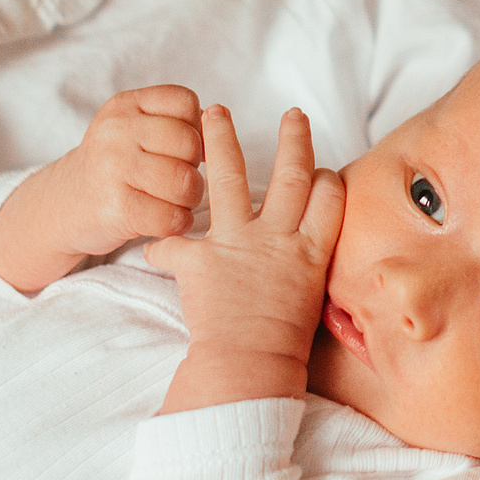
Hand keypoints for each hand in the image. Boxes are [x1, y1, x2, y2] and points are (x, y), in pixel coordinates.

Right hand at [0, 85, 206, 294]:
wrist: (64, 204)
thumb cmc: (114, 165)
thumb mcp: (132, 128)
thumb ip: (172, 121)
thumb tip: (219, 127)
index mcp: (125, 105)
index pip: (187, 102)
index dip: (196, 128)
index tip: (179, 148)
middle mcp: (116, 131)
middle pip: (190, 143)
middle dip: (194, 166)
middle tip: (177, 178)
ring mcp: (113, 169)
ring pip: (185, 182)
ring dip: (189, 198)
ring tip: (174, 200)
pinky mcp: (116, 209)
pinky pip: (171, 217)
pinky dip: (178, 223)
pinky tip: (167, 220)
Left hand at [149, 106, 343, 412]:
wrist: (248, 368)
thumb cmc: (282, 350)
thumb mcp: (308, 303)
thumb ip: (304, 273)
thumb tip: (302, 266)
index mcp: (309, 252)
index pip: (328, 198)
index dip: (326, 178)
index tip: (321, 168)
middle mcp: (277, 238)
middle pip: (290, 176)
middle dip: (293, 140)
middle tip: (292, 113)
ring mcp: (237, 244)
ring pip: (231, 178)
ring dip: (221, 141)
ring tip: (213, 112)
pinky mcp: (200, 258)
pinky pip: (172, 245)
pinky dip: (161, 247)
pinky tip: (152, 249)